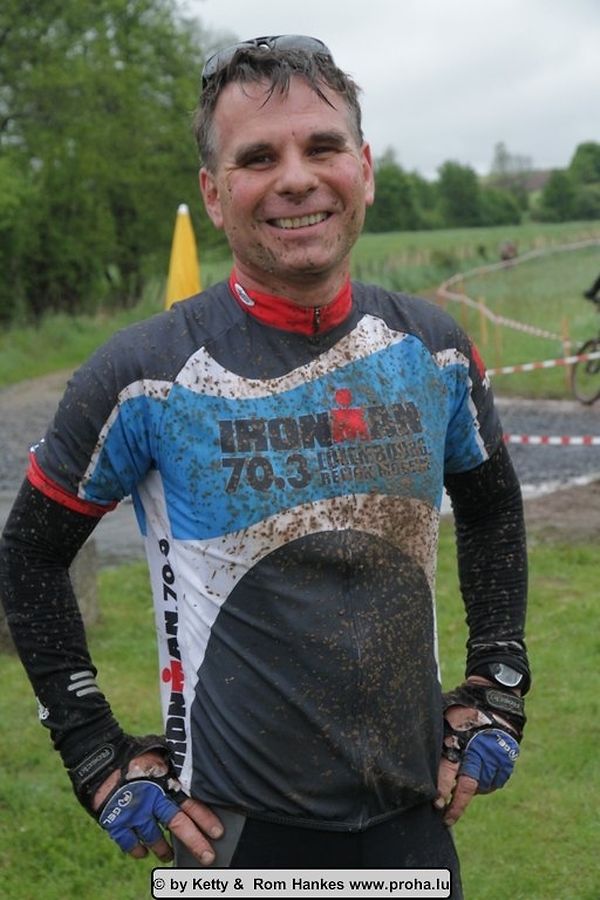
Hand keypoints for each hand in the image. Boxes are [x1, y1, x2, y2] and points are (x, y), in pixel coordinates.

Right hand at [93, 750, 222, 862]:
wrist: (98, 754)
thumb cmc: (133, 750)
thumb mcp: (160, 750)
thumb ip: (176, 761)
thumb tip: (196, 760)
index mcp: (166, 781)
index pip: (191, 803)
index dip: (205, 818)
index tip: (218, 832)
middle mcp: (153, 799)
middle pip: (178, 824)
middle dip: (195, 842)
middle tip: (207, 856)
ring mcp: (134, 811)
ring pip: (154, 838)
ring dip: (163, 849)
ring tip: (169, 856)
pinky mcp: (116, 820)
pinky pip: (129, 843)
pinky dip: (137, 850)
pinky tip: (142, 852)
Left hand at [434, 678, 523, 825]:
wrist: (495, 697)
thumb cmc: (462, 704)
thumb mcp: (442, 713)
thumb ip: (430, 730)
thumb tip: (404, 734)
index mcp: (457, 742)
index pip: (446, 772)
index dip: (440, 789)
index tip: (435, 803)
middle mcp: (476, 754)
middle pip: (466, 789)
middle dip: (456, 807)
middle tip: (446, 820)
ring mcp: (493, 759)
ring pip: (481, 787)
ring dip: (471, 791)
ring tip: (460, 785)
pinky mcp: (506, 761)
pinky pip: (495, 781)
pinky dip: (486, 782)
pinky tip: (478, 774)